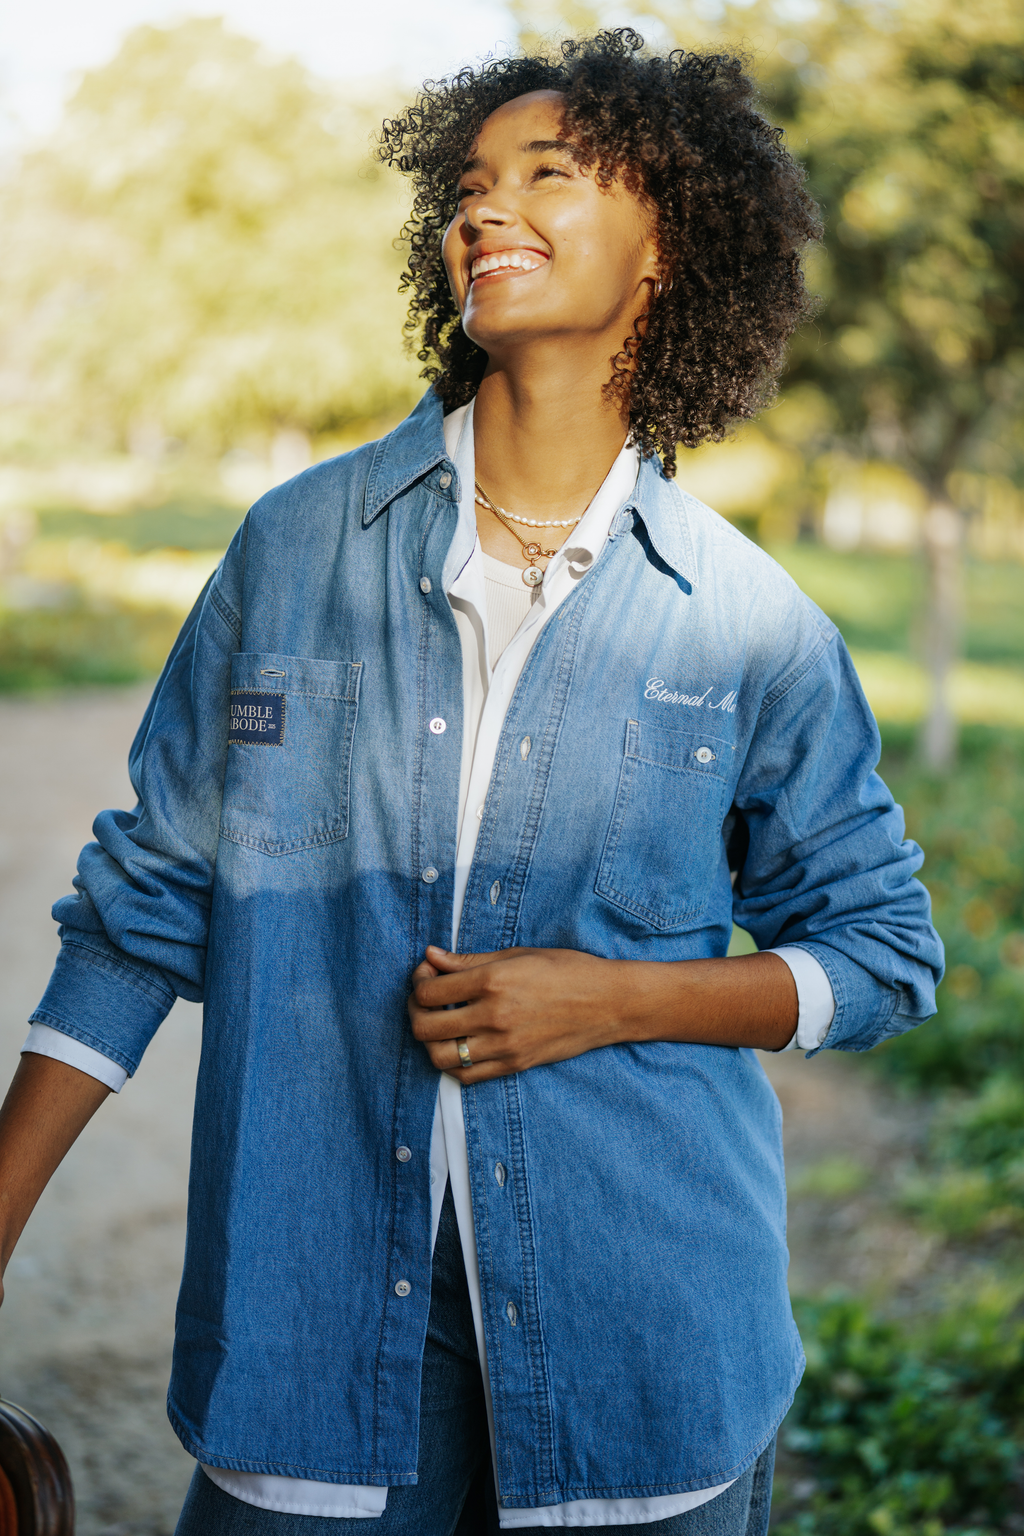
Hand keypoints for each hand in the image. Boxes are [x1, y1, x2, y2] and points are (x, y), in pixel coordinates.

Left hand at [407, 945, 624, 1083]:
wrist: (607, 1003)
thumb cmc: (566, 970)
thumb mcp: (517, 954)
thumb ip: (469, 960)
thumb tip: (431, 957)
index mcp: (492, 981)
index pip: (429, 991)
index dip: (418, 982)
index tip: (426, 975)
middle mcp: (494, 1015)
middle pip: (425, 1026)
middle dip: (415, 1012)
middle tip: (423, 1001)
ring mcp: (504, 1045)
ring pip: (440, 1057)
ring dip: (429, 1042)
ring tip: (438, 1026)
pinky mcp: (514, 1065)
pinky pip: (466, 1076)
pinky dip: (453, 1064)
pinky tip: (459, 1045)